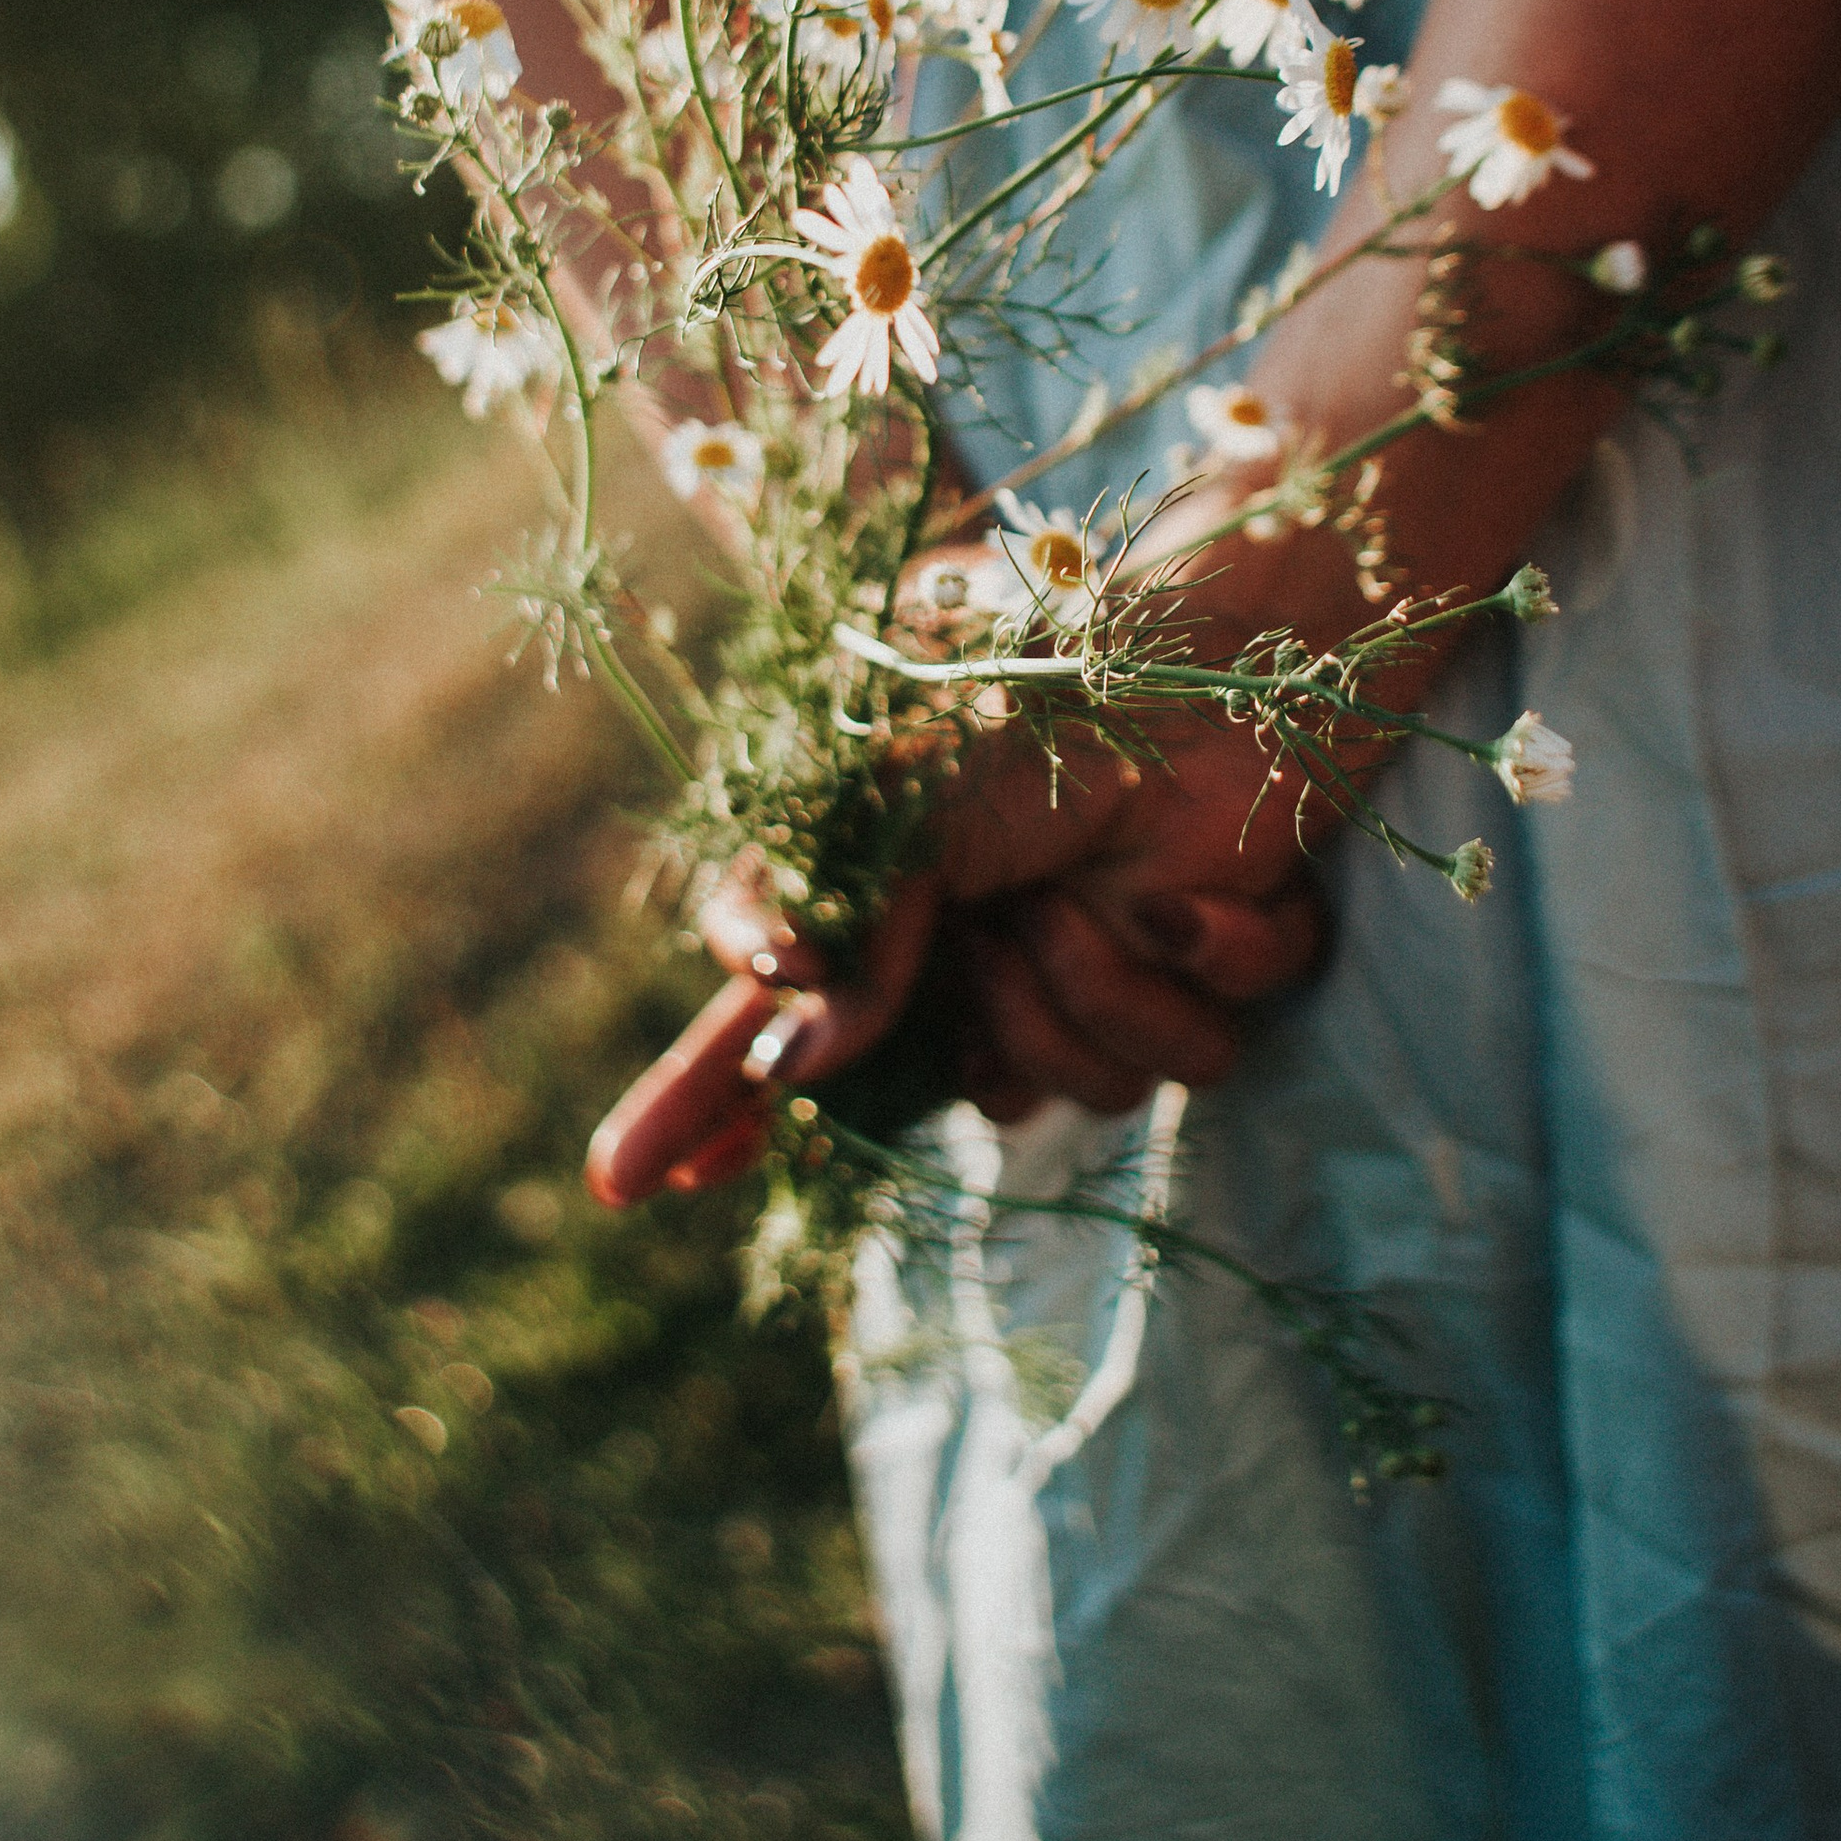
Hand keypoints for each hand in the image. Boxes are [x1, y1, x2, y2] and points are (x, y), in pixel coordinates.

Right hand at [585, 645, 1340, 1207]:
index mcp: (895, 902)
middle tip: (1001, 932)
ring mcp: (1099, 970)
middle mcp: (989, 950)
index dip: (711, 1108)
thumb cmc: (1037, 700)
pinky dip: (1195, 966)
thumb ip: (841, 945)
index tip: (632, 1183)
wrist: (1199, 657)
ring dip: (1087, 987)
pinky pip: (1194, 1057)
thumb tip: (793, 1059)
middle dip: (1003, 1021)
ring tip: (1089, 885)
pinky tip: (1186, 894)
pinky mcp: (1208, 980)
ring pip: (1079, 1090)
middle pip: (962, 1082)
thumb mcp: (894, 809)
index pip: (785, 1029)